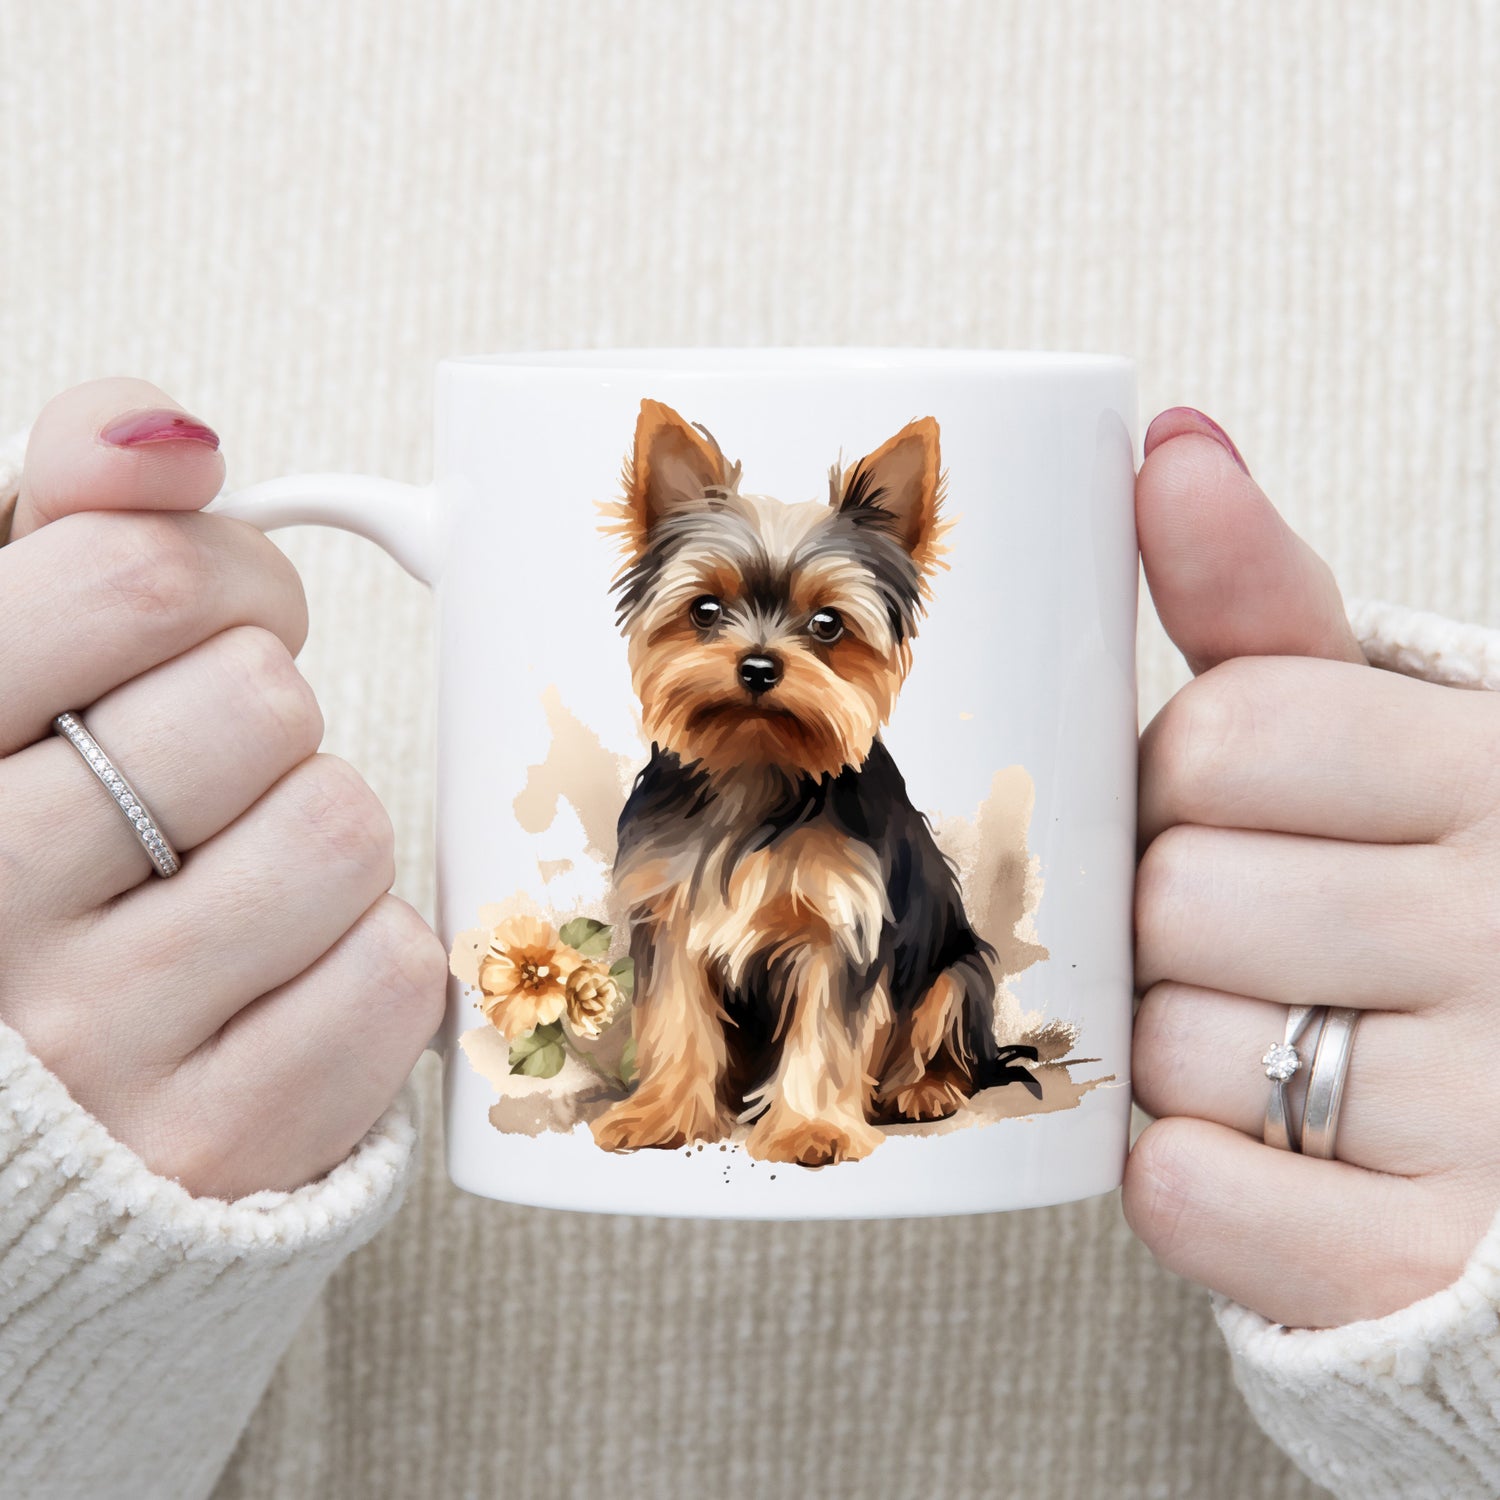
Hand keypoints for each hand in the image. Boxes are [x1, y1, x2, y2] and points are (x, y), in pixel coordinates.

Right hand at [0, 378, 445, 1198]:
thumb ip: (70, 523)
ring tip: (229, 879)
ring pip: (339, 828)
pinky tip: (273, 980)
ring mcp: (97, 1046)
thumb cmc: (29, 849)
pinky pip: (393, 971)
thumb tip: (172, 435)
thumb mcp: (3, 666)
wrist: (31, 1114)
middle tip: (212, 768)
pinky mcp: (219, 1144)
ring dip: (315, 834)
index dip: (222, 577)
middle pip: (260, 701)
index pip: (135, 581)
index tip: (208, 619)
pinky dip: (362, 958)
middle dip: (263, 711)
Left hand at [1122, 407, 1499, 1329]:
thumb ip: (1264, 602)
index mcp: (1495, 772)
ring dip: (1174, 1043)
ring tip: (1263, 1034)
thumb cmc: (1425, 886)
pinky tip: (1248, 1146)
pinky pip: (1194, 1196)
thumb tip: (1168, 444)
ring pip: (1175, 1045)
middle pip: (1178, 893)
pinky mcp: (1422, 1260)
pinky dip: (1186, 1177)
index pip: (1228, 733)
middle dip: (1167, 912)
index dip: (1180, 776)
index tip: (1222, 804)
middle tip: (1238, 932)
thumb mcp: (1382, 727)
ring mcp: (1489, 1111)